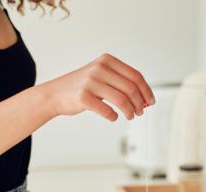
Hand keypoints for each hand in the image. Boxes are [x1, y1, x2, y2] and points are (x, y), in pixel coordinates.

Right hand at [40, 53, 155, 120]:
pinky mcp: (83, 97)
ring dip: (130, 111)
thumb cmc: (82, 87)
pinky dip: (113, 116)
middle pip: (131, 88)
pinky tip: (113, 117)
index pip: (135, 75)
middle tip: (141, 112)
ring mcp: (90, 82)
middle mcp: (99, 68)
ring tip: (130, 116)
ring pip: (122, 99)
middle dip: (139, 103)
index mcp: (107, 60)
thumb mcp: (101, 76)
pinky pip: (107, 110)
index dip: (146, 90)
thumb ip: (121, 82)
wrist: (55, 94)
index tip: (150, 101)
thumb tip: (145, 98)